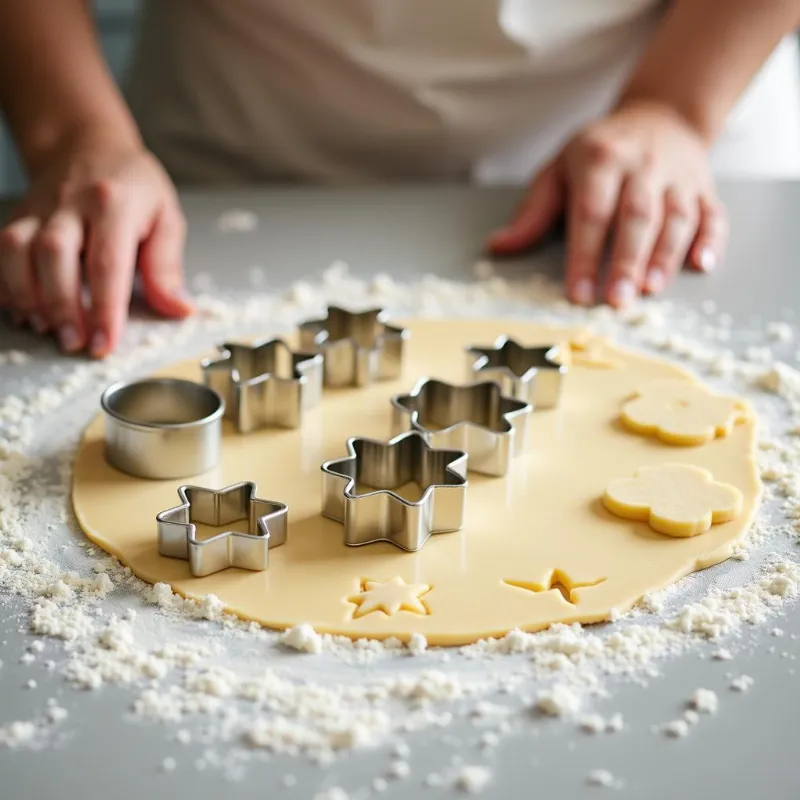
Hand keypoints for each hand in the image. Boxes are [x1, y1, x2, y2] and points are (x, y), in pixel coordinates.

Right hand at [0, 137, 192, 355]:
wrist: (87, 144)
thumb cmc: (134, 187)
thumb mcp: (166, 218)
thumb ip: (167, 267)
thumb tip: (179, 310)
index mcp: (115, 204)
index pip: (108, 261)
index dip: (105, 307)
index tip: (105, 343)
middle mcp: (72, 203)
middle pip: (56, 255)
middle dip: (62, 306)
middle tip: (74, 343)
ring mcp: (40, 208)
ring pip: (18, 250)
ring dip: (27, 295)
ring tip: (46, 329)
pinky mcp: (19, 216)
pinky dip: (4, 282)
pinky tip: (19, 309)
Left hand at [488, 101, 726, 306]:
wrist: (660, 114)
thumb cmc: (600, 151)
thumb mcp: (559, 170)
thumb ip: (533, 212)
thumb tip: (498, 247)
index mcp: (600, 159)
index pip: (591, 212)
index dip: (584, 255)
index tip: (579, 293)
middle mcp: (642, 165)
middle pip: (636, 216)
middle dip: (627, 260)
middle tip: (617, 300)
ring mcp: (678, 175)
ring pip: (676, 217)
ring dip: (665, 255)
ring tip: (651, 290)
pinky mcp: (704, 187)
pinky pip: (713, 213)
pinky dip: (711, 240)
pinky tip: (701, 265)